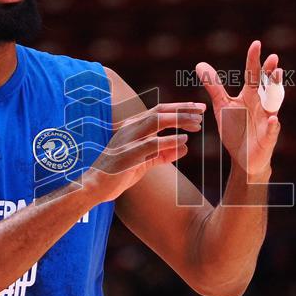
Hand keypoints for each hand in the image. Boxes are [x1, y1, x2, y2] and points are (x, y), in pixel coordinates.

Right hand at [85, 102, 204, 202]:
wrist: (94, 188)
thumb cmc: (118, 174)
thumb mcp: (144, 162)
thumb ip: (163, 154)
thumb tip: (185, 148)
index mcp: (133, 126)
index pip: (159, 111)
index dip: (180, 108)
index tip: (198, 108)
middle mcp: (130, 128)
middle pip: (160, 110)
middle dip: (182, 108)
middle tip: (202, 110)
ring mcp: (128, 139)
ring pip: (156, 121)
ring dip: (178, 120)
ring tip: (197, 124)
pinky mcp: (128, 154)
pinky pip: (152, 143)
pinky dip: (169, 141)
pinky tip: (184, 141)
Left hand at [196, 40, 282, 177]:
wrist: (243, 158)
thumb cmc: (236, 129)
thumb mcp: (222, 106)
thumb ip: (214, 86)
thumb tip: (200, 64)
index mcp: (250, 95)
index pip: (253, 74)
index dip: (254, 59)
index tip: (256, 44)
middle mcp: (262, 104)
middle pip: (267, 85)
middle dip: (270, 72)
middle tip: (273, 58)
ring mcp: (267, 120)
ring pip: (274, 103)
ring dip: (276, 91)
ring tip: (278, 76)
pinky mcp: (269, 137)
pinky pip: (273, 130)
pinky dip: (274, 125)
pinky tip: (273, 119)